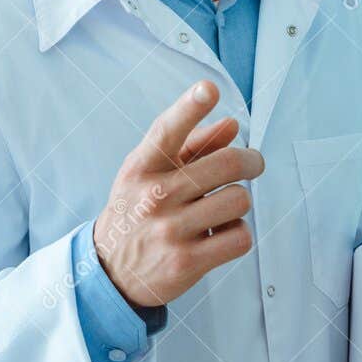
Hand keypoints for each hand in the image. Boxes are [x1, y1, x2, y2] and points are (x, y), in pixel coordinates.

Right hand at [92, 81, 264, 307]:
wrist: (110, 272)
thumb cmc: (137, 212)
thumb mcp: (149, 174)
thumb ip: (191, 146)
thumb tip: (231, 125)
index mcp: (141, 168)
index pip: (166, 131)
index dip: (189, 107)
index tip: (208, 89)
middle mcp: (154, 196)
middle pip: (227, 164)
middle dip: (249, 161)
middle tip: (251, 164)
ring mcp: (170, 230)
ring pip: (239, 200)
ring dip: (238, 204)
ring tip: (221, 210)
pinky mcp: (187, 262)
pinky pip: (240, 237)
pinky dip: (236, 235)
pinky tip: (218, 235)